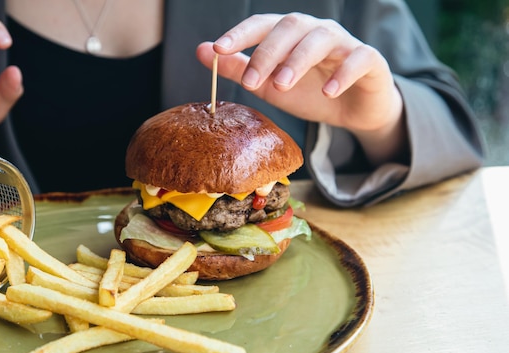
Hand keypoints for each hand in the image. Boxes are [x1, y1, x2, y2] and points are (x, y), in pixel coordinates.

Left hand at [196, 13, 407, 165]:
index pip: (262, 24)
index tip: (217, 49)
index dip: (240, 34)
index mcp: (289, 34)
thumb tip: (200, 50)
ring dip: (298, 60)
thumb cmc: (310, 92)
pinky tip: (328, 91)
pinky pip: (358, 59)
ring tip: (281, 85)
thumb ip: (237, 68)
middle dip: (266, 52)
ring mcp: (344, 43)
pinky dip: (343, 73)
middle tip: (249, 81)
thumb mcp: (268, 85)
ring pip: (321, 38)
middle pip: (290, 27)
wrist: (354, 111)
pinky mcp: (369, 60)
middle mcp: (315, 31)